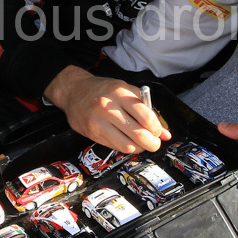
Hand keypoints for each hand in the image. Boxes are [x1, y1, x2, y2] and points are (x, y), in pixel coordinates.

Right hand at [44, 67, 170, 152]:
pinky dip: (125, 147)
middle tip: (154, 143)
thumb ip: (145, 109)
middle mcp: (109, 107)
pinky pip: (114, 146)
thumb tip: (164, 132)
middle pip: (138, 133)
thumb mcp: (125, 90)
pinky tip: (128, 142)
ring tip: (141, 144)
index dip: (156, 128)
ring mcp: (98, 121)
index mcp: (120, 92)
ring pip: (126, 144)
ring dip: (139, 148)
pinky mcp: (92, 133)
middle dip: (151, 143)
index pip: (145, 115)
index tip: (159, 132)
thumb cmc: (102, 89)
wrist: (73, 90)